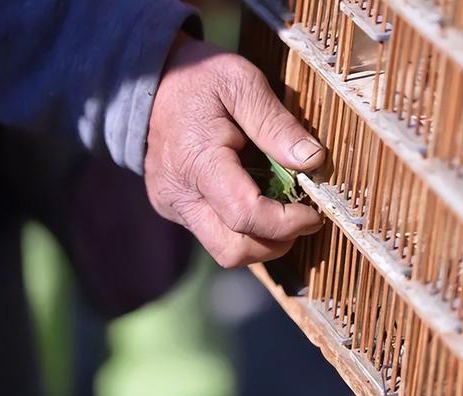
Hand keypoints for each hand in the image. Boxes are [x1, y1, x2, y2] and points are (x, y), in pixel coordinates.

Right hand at [144, 33, 324, 267]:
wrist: (149, 81)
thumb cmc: (200, 77)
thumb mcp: (242, 82)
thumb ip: (276, 123)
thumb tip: (313, 161)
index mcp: (197, 162)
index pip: (245, 217)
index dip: (287, 224)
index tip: (313, 214)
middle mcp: (179, 195)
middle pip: (233, 251)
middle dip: (275, 242)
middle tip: (301, 217)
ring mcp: (173, 206)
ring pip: (224, 250)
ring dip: (261, 240)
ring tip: (280, 208)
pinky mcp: (174, 209)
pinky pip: (214, 234)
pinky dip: (243, 228)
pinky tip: (255, 197)